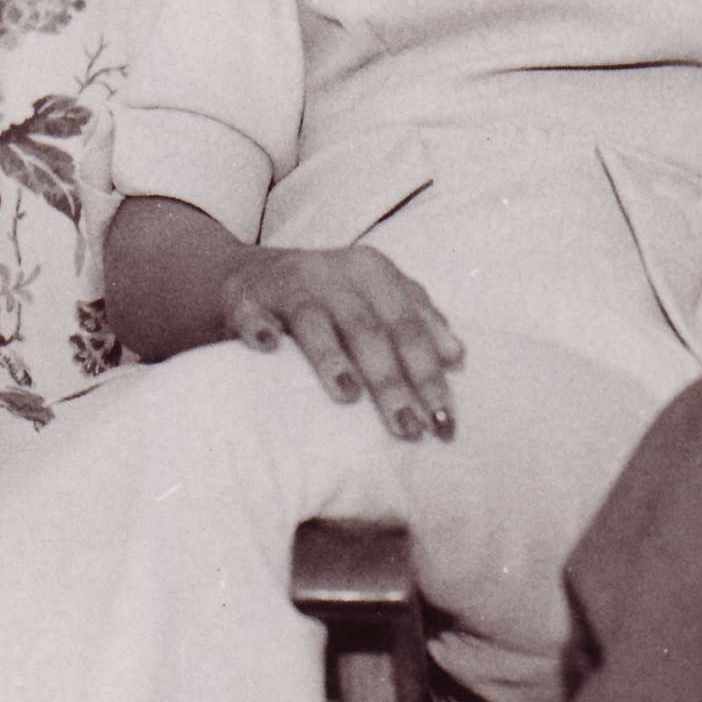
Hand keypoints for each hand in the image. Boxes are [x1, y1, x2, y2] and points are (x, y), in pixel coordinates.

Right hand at [221, 245, 464, 440]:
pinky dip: (258, 328)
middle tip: (407, 428)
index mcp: (373, 273)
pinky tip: (266, 348)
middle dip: (391, 382)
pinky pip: (251, 314)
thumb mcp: (377, 299)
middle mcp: (333, 273)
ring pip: (314, 321)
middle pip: (368, 330)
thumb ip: (417, 321)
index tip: (443, 421)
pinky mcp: (245, 299)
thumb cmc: (330, 297)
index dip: (429, 374)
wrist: (251, 275)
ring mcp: (287, 285)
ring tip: (349, 395)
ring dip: (331, 358)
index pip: (409, 326)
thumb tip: (457, 356)